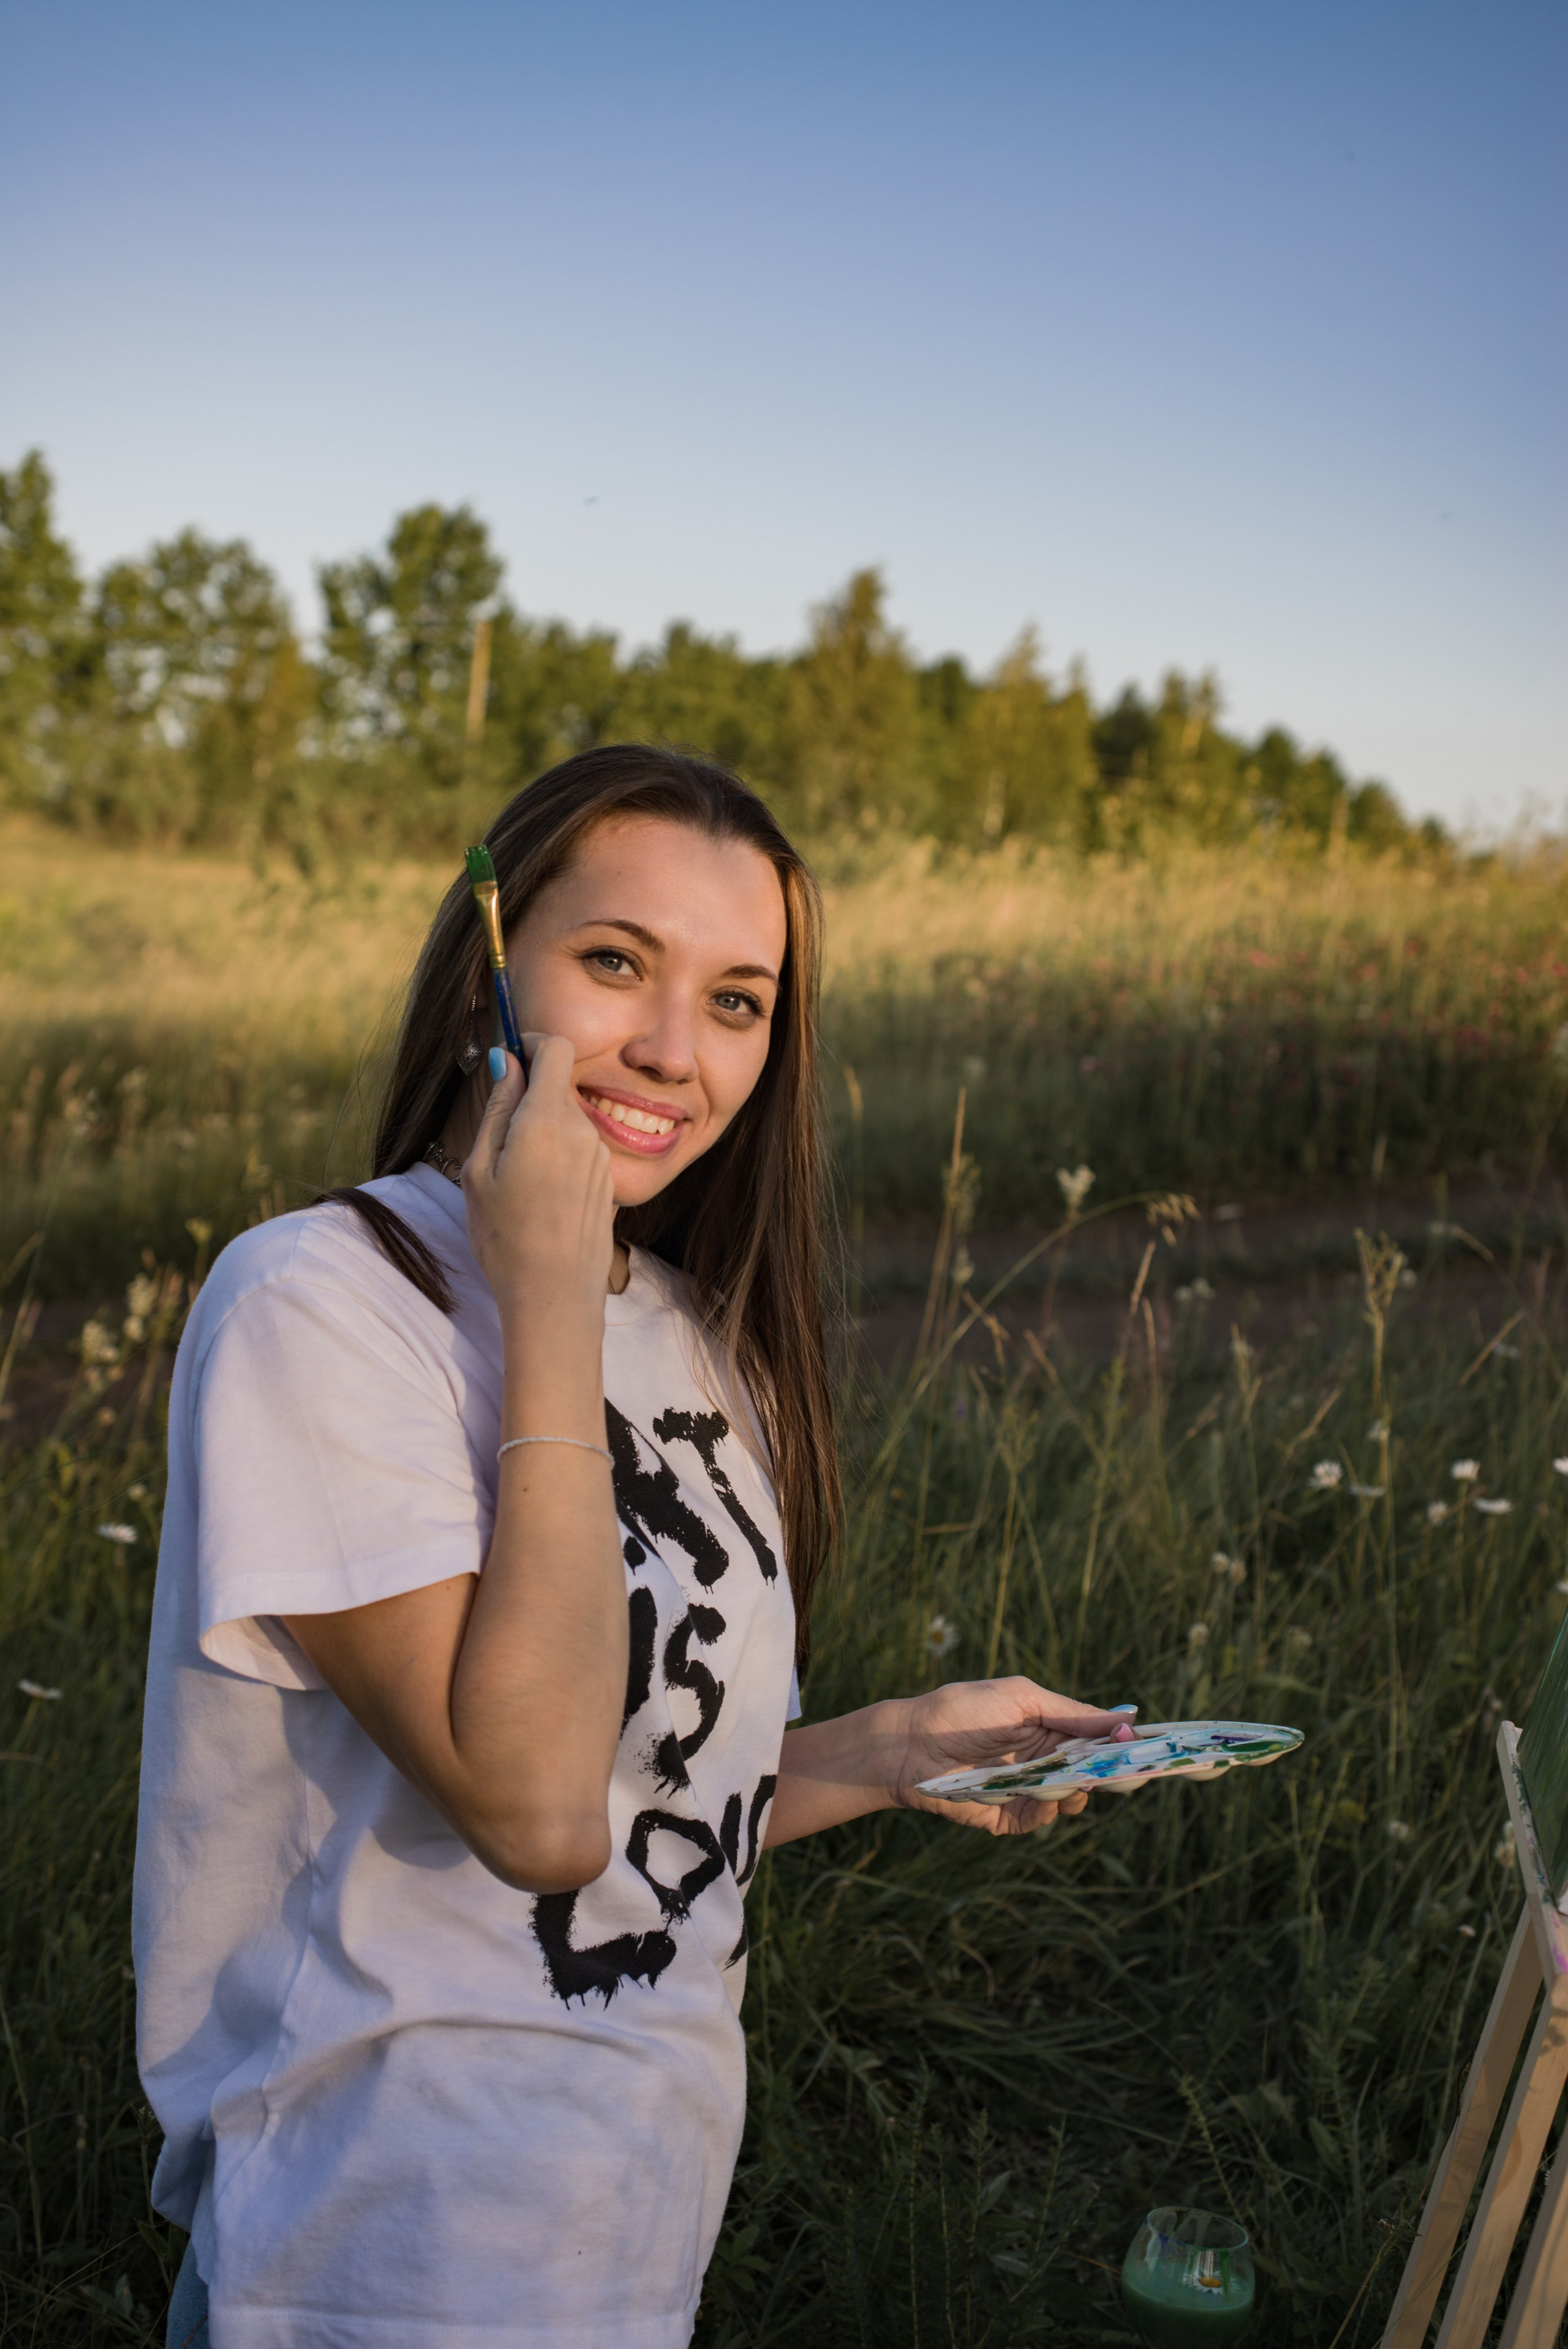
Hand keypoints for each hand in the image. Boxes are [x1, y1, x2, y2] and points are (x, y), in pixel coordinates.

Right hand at [462, 1035, 615, 1331]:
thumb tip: (506, 1061)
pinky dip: (558, 1156)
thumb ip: (497, 1108)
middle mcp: (583, 1131)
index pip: (555, 1048)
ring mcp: (600, 1156)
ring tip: (516, 1179)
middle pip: (559, 1086)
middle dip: (528, 1097)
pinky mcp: (607, 1180)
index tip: (510, 1057)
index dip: (532, 1042)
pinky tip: (540, 1197)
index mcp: (547, 1120)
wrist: (554, 1295)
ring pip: (568, 1120)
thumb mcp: (480, 1170)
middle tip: (497, 1138)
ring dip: (541, 1131)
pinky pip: (580, 1149)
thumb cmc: (505, 1237)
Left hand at [886, 1676, 1131, 1836]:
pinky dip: (1046, 1813)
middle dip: (1104, 1774)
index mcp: (1049, 1727)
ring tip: (1071, 1784)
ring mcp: (1025, 1789)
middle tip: (1118, 1775)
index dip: (1120, 1746)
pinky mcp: (1005, 1816)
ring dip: (1074, 1794)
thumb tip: (1125, 1720)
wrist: (909, 1743)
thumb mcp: (1021, 1698)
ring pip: (1068, 1800)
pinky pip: (1037, 1821)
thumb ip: (1071, 1713)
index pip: (1096, 1739)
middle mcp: (1041, 1760)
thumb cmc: (962, 1709)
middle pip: (1088, 1773)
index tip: (1143, 1749)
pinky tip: (1043, 1801)